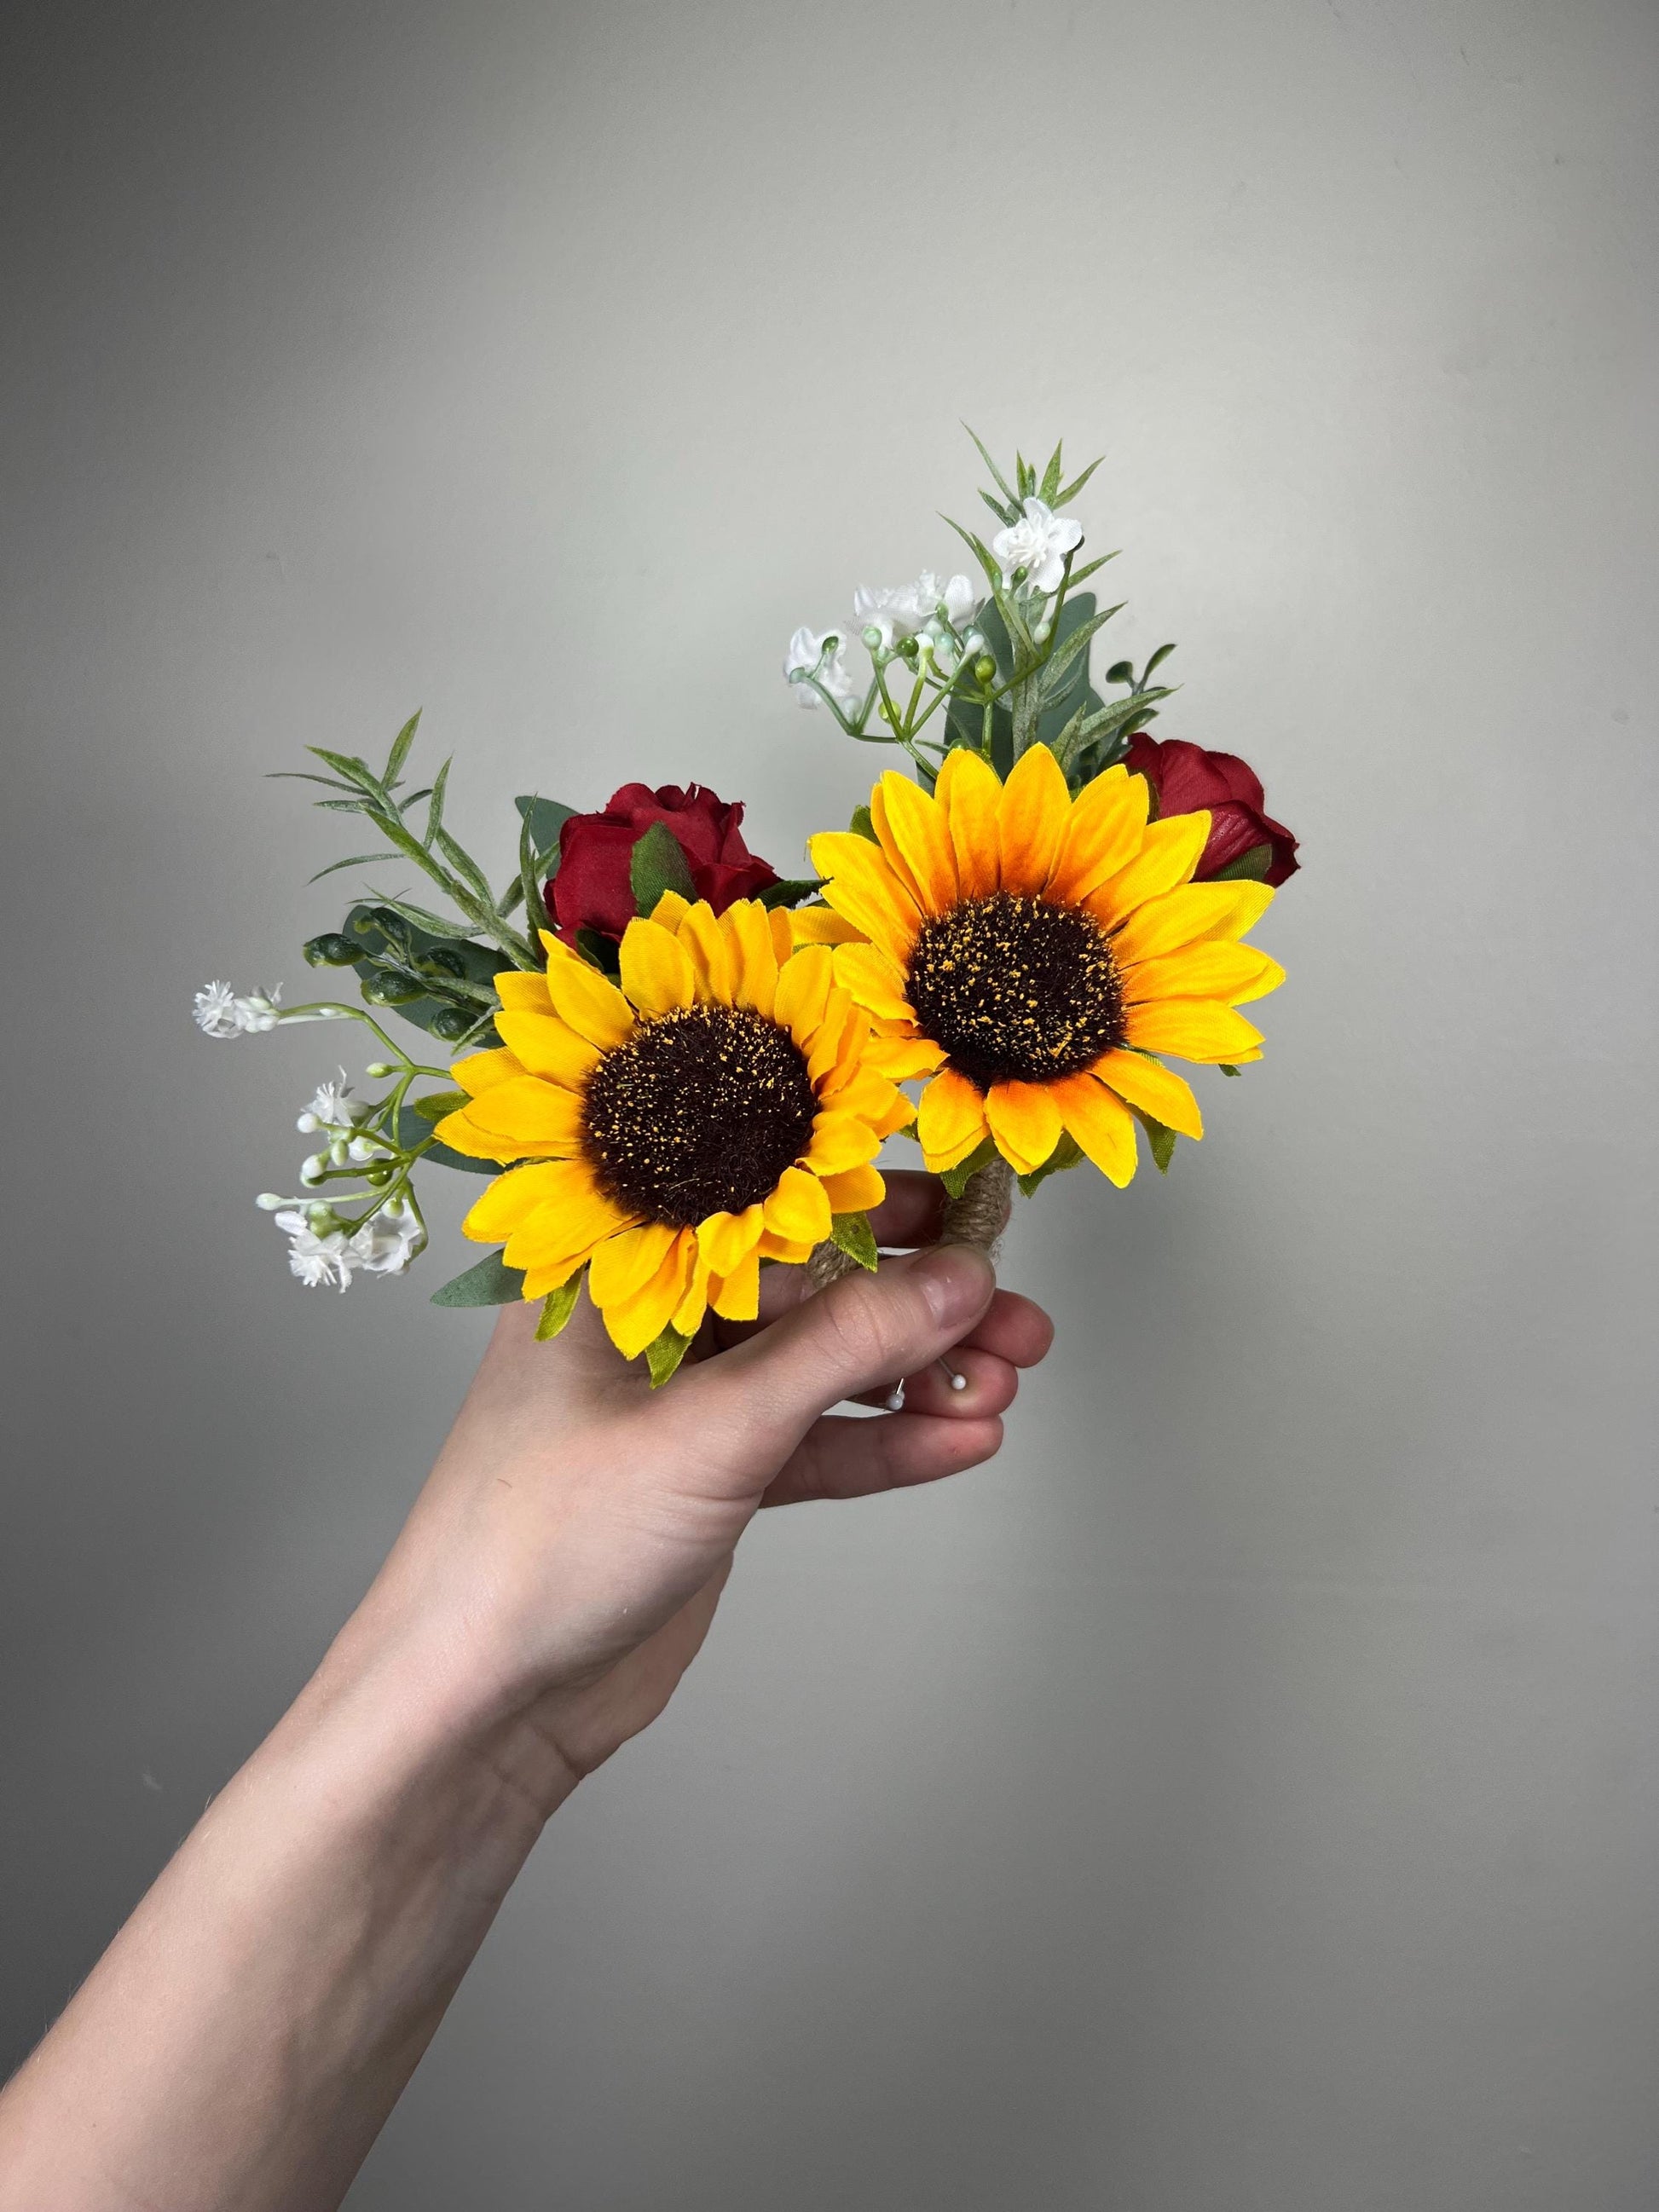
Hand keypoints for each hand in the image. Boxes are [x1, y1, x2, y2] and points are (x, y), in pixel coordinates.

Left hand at [355, 1171, 1053, 1805]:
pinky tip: (962, 1439)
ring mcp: (680, 1404)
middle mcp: (647, 1322)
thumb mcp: (707, 1429)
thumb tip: (954, 1278)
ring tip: (1007, 1381)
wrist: (483, 1702)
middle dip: (917, 1301)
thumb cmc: (539, 1542)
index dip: (874, 1198)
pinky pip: (816, 1443)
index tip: (973, 1204)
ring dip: (916, 1377)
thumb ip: (841, 1349)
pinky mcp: (710, 1480)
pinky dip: (886, 1443)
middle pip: (808, 1285)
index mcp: (613, 1270)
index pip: (761, 1200)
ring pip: (823, 1368)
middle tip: (1014, 1308)